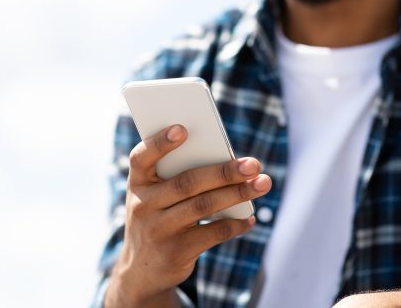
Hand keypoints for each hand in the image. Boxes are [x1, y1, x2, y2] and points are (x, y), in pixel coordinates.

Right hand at [105, 124, 271, 307]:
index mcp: (138, 183)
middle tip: (253, 164)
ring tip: (262, 183)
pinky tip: (250, 217)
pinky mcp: (175, 252)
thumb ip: (179, 177)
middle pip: (188, 182)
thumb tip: (229, 162)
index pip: (141, 158)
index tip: (183, 128)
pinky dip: (236, 224)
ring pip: (204, 206)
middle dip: (224, 171)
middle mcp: (143, 205)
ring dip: (238, 193)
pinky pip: (212, 233)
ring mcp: (158, 230)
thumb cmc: (159, 217)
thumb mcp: (157, 197)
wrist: (141, 272)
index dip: (160, 143)